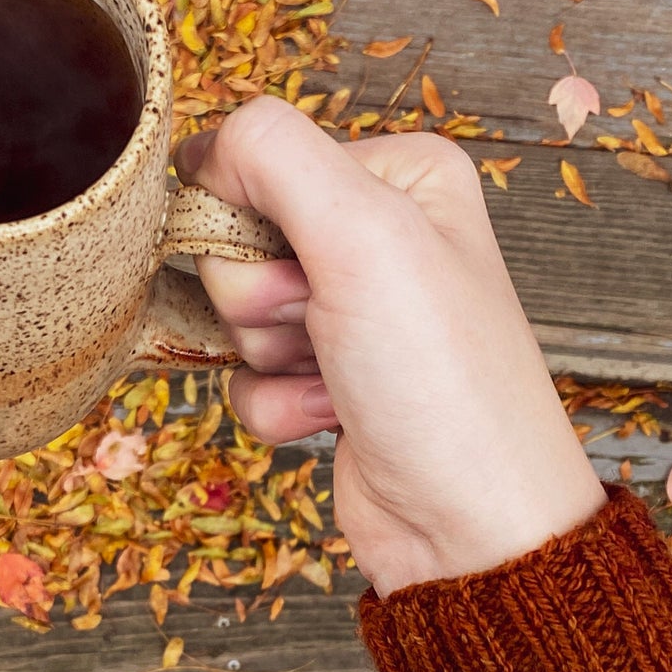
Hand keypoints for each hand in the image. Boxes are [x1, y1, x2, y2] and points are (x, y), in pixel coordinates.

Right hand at [179, 97, 604, 594]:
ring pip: (237, 316)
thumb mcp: (365, 236)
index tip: (302, 268)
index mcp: (400, 177)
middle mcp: (380, 238)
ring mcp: (351, 315)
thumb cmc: (442, 382)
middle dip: (262, 297)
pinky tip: (334, 418)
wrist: (466, 524)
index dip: (254, 222)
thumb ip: (275, 158)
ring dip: (270, 357)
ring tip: (338, 376)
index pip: (260, 160)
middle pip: (240, 240)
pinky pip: (247, 380)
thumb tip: (206, 148)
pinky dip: (276, 407)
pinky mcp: (326, 382)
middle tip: (324, 325)